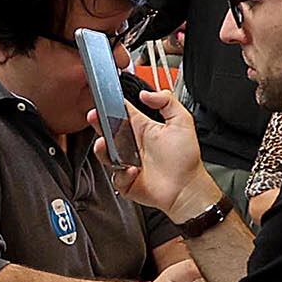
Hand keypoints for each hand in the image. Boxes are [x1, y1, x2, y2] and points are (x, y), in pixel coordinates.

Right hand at [111, 80, 206, 211]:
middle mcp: (133, 144)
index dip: (111, 106)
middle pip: (108, 131)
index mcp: (144, 128)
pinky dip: (122, 174)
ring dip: (103, 149)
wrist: (186, 188)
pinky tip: (133, 171)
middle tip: (95, 117)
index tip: (104, 101)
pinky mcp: (126, 180)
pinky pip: (116, 176)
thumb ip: (167, 101)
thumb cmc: (186, 159)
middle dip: (98, 123)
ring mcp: (128, 162)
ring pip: (105, 154)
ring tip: (106, 145)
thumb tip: (146, 94)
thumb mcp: (182, 121)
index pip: (123, 112)